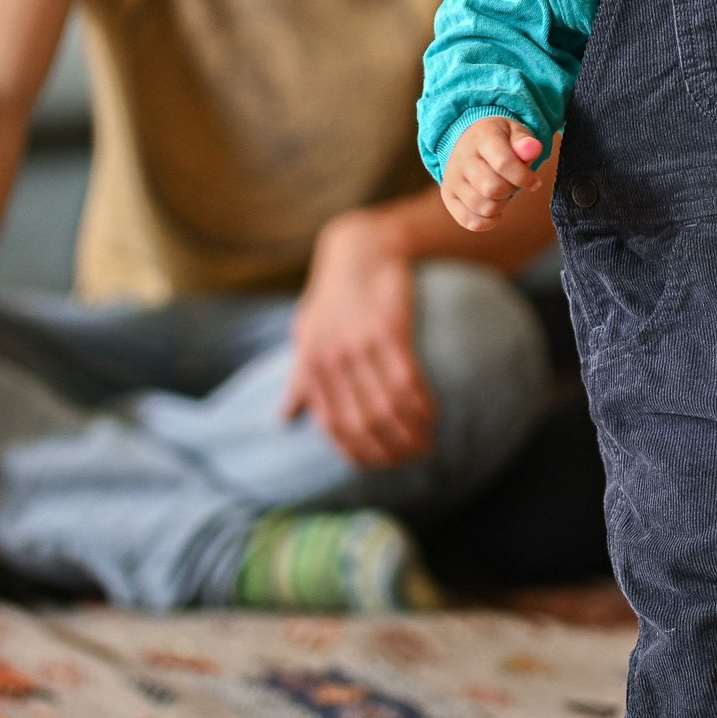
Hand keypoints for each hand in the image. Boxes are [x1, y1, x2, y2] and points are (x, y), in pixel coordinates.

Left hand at [284, 209, 436, 469]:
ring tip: (428, 443)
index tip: (378, 466)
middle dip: (389, 450)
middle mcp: (332, 360)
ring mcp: (360, 345)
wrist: (358, 250)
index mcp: (312, 366)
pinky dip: (422, 404)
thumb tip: (283, 418)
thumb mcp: (306, 334)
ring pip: (387, 407)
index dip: (356, 453)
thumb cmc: (331, 297)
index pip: (332, 426)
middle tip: (412, 458)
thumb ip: (298, 378)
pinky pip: (408, 379)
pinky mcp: (389, 329)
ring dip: (410, 434)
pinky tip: (433, 415)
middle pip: (362, 423)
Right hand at [439, 116, 544, 231]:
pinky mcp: (448, 196)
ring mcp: (452, 178)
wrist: (470, 141)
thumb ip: (526, 142)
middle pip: (492, 189)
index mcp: (482, 137)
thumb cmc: (500, 140)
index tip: (534, 182)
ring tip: (502, 192)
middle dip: (511, 190)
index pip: (503, 164)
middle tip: (512, 182)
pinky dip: (488, 221)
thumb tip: (532, 149)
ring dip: (501, 205)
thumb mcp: (515, 132)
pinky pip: (469, 221)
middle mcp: (462, 157)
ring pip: (483, 207)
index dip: (524, 178)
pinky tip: (495, 210)